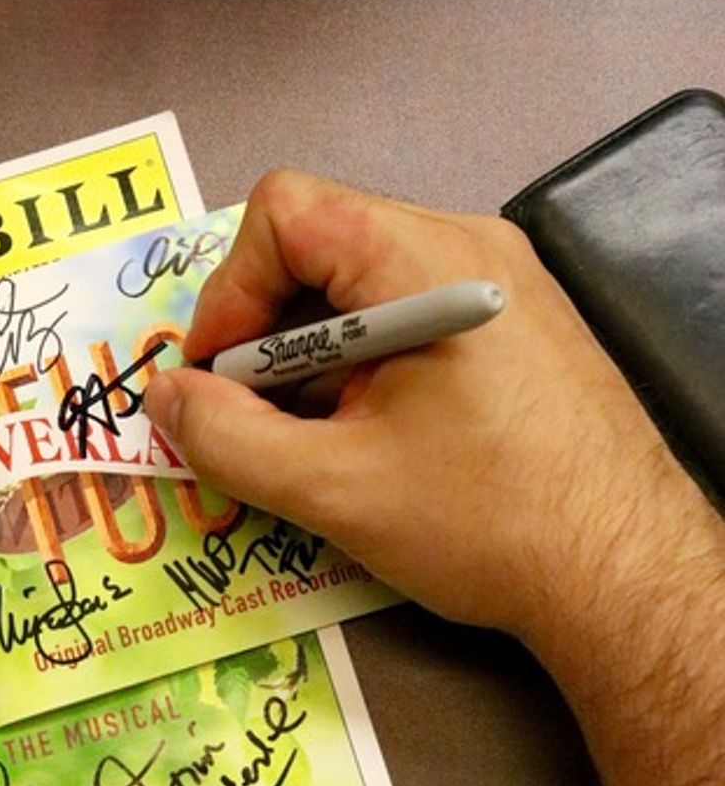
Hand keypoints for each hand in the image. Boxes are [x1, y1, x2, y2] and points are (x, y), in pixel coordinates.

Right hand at [146, 170, 703, 663]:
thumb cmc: (486, 523)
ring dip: (311, 359)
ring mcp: (498, 283)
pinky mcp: (514, 325)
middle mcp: (466, 247)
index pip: (285, 211)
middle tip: (254, 422)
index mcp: (423, 261)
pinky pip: (405, 314)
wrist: (623, 574)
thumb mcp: (333, 488)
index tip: (217, 379)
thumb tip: (164, 399)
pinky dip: (362, 367)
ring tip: (316, 443)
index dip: (229, 291)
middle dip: (265, 333)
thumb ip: (227, 437)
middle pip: (319, 244)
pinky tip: (368, 441)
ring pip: (359, 286)